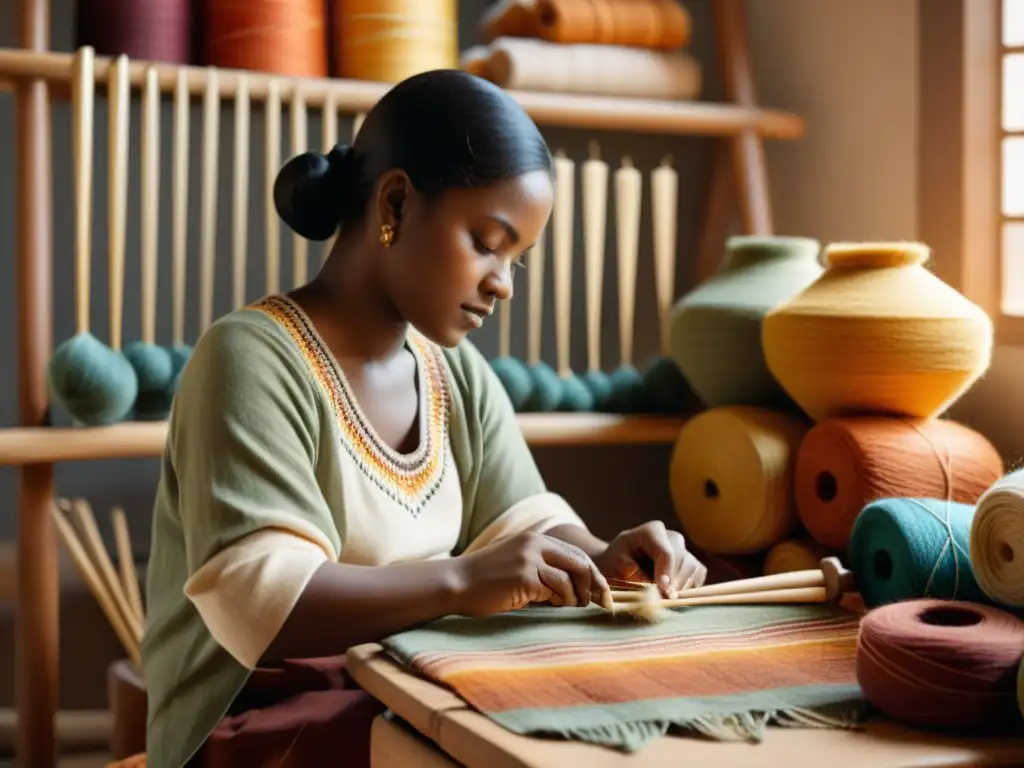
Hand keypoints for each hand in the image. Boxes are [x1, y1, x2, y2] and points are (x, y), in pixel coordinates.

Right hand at [450, 532, 612, 616]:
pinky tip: (552, 607)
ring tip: (570, 608)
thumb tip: (577, 590)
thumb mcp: (517, 565)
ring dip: (576, 598)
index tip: (602, 594)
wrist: (456, 582)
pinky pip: (555, 590)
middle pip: (580, 563)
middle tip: (602, 605)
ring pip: (570, 578)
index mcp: (535, 539)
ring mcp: (530, 559)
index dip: (594, 575)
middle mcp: (535, 544)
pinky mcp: (524, 577)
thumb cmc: (486, 581)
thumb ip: (543, 568)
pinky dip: (560, 601)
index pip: (576, 554)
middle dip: (596, 586)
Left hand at [593, 521, 706, 597]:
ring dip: (681, 588)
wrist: (617, 567)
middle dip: (674, 584)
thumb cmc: (614, 565)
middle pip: (683, 561)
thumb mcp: (616, 568)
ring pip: (693, 569)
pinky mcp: (691, 564)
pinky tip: (672, 596)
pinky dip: (688, 589)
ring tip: (665, 600)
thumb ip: (635, 576)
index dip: (666, 573)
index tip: (662, 591)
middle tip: (663, 601)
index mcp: (652, 531)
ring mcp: (684, 550)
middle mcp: (671, 537)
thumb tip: (655, 591)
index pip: (666, 552)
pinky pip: (698, 577)